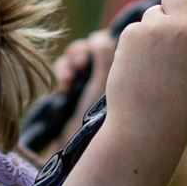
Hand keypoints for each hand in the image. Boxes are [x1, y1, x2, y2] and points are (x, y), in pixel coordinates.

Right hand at [46, 30, 116, 155]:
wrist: (81, 149)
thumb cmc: (98, 118)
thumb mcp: (103, 83)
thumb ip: (103, 54)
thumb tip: (100, 36)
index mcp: (124, 70)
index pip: (111, 42)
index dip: (97, 45)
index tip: (92, 59)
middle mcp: (109, 73)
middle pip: (91, 45)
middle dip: (80, 54)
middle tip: (78, 67)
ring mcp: (92, 81)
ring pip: (76, 55)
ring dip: (68, 64)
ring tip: (68, 80)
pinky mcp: (77, 88)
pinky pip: (65, 67)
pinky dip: (62, 73)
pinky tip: (63, 88)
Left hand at [102, 0, 186, 145]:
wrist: (148, 124)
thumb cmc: (182, 105)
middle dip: (172, 6)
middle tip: (168, 32)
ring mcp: (158, 28)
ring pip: (153, 13)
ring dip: (152, 30)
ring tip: (153, 64)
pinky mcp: (132, 34)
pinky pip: (135, 29)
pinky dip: (134, 44)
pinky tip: (138, 67)